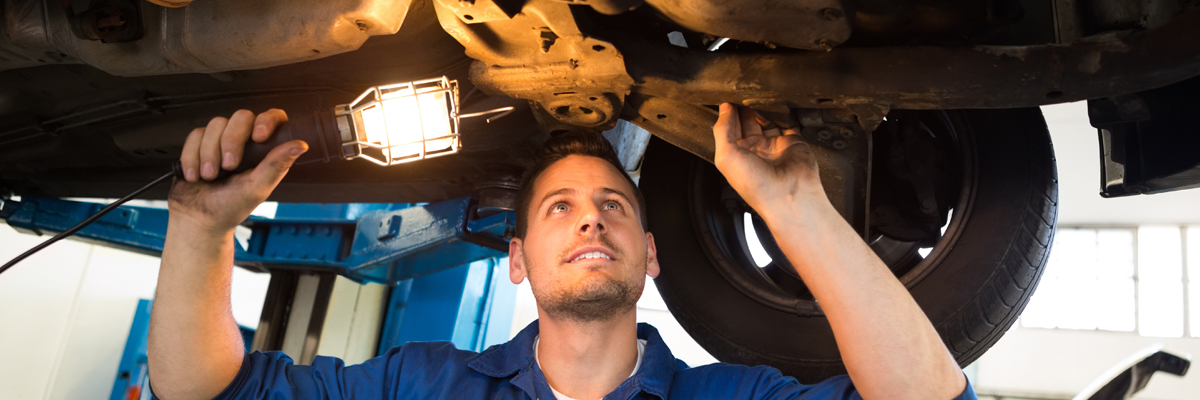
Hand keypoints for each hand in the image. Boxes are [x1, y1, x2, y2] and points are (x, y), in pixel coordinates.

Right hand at [169, 109, 306, 233]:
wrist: (197, 219)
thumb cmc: (230, 208)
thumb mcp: (257, 188)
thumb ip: (277, 165)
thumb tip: (301, 145)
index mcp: (265, 152)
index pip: (273, 118)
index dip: (267, 121)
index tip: (258, 137)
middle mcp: (245, 142)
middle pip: (241, 117)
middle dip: (231, 141)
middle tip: (228, 166)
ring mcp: (221, 141)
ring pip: (216, 124)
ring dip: (209, 152)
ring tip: (210, 176)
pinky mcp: (199, 144)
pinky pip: (195, 135)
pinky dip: (192, 156)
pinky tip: (195, 175)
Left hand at [712, 103, 823, 214]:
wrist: (789, 195)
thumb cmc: (757, 187)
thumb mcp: (726, 157)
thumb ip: (722, 131)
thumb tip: (723, 109)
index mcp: (736, 156)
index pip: (728, 129)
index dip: (727, 113)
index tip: (726, 97)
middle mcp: (754, 151)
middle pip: (747, 121)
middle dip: (743, 107)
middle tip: (741, 92)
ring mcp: (773, 146)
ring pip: (765, 119)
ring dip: (761, 107)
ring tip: (756, 96)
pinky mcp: (792, 141)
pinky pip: (786, 122)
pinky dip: (781, 112)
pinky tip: (774, 104)